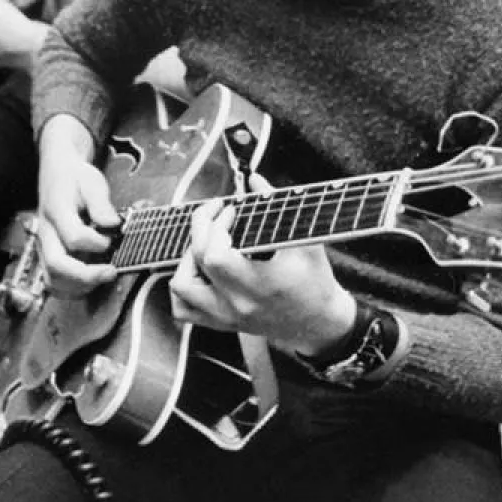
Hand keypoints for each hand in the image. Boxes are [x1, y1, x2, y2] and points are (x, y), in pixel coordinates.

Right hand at [34, 121, 119, 296]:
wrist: (57, 174)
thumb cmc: (76, 179)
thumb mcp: (91, 180)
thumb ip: (101, 203)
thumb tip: (112, 224)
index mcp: (56, 210)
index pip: (73, 236)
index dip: (96, 243)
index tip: (112, 239)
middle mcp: (46, 232)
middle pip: (56, 264)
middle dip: (85, 275)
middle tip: (111, 272)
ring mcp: (45, 247)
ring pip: (52, 279)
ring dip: (78, 286)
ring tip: (102, 278)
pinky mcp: (48, 256)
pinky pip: (53, 281)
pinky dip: (72, 289)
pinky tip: (92, 282)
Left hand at [169, 174, 356, 353]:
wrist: (320, 323)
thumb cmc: (316, 280)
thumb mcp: (306, 242)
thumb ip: (279, 206)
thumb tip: (253, 177)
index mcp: (259, 285)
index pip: (215, 255)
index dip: (216, 225)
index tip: (231, 210)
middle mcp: (237, 304)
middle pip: (197, 263)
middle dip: (202, 227)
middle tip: (217, 213)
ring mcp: (226, 317)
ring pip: (182, 287)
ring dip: (187, 258)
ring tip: (206, 241)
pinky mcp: (222, 323)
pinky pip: (184, 310)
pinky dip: (182, 286)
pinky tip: (198, 268)